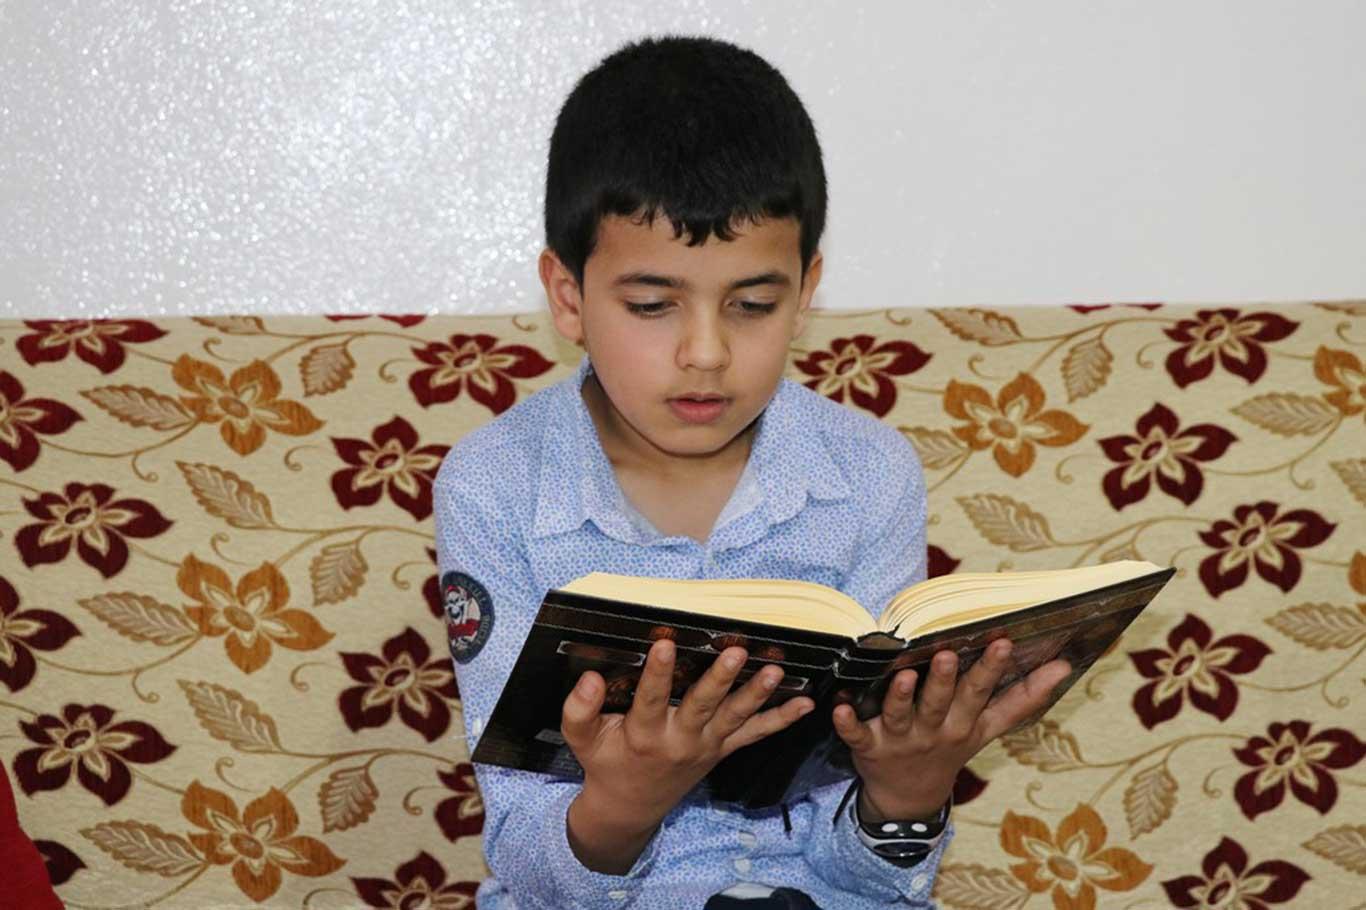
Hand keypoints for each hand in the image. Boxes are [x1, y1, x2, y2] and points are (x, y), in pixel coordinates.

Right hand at [561, 639, 813, 872]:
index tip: (664, 643)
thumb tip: (589, 678)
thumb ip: (579, 710)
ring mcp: (706, 746)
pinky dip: (780, 719)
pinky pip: (754, 735)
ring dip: (756, 694)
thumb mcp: (582, 740)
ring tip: (775, 670)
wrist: (631, 807)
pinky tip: (805, 704)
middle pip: (703, 707)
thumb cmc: (606, 763)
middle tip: (736, 653)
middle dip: (720, 680)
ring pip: (734, 718)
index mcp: (644, 735)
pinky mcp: (722, 749)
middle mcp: (679, 741)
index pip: (651, 700)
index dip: (658, 673)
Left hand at [833, 638, 1071, 821]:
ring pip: (901, 715)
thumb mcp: (990, 727)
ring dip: (900, 696)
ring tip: (902, 675)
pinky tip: (837, 707)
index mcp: (965, 722)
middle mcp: (935, 730)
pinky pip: (856, 735)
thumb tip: (1066, 665)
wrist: (910, 796)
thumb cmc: (951, 744)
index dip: (992, 669)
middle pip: (942, 703)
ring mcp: (901, 740)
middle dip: (945, 679)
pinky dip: (847, 722)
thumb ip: (1025, 697)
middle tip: (945, 653)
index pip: (982, 694)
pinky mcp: (868, 747)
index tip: (1003, 641)